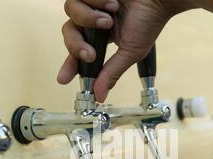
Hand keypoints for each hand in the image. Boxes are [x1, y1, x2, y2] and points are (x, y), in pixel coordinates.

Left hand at [58, 0, 194, 101]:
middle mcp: (93, 19)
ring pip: (71, 11)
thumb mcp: (130, 53)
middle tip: (91, 54)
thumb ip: (112, 73)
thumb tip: (99, 96)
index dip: (69, 65)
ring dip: (89, 18)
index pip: (78, 51)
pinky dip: (97, 1)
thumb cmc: (149, 21)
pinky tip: (113, 2)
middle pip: (68, 32)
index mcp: (101, 37)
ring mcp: (91, 3)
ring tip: (109, 19)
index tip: (63, 79)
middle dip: (76, 45)